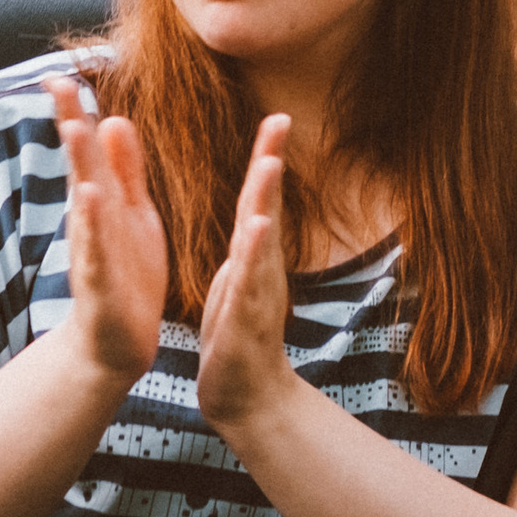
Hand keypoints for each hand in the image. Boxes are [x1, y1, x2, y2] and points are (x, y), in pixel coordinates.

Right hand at [46, 74, 166, 388]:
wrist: (117, 341)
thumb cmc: (127, 273)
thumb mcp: (132, 213)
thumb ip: (123, 169)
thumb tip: (112, 118)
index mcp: (104, 200)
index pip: (87, 147)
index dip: (76, 110)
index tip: (62, 70)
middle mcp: (93, 220)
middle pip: (80, 165)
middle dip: (70, 123)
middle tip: (59, 83)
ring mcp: (93, 251)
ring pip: (86, 203)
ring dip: (80, 165)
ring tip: (76, 127)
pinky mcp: (102, 285)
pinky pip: (98, 251)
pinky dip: (94, 225)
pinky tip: (91, 198)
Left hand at [196, 114, 296, 441]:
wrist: (248, 399)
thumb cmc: (237, 341)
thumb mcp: (237, 284)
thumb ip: (246, 250)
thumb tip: (255, 218)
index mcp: (251, 258)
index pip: (257, 198)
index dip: (265, 157)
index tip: (274, 117)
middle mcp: (260, 268)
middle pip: (266, 205)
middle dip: (271, 161)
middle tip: (279, 118)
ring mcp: (258, 293)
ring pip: (262, 240)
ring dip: (266, 200)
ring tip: (270, 162)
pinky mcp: (247, 320)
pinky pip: (251, 283)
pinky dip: (255, 256)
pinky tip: (259, 229)